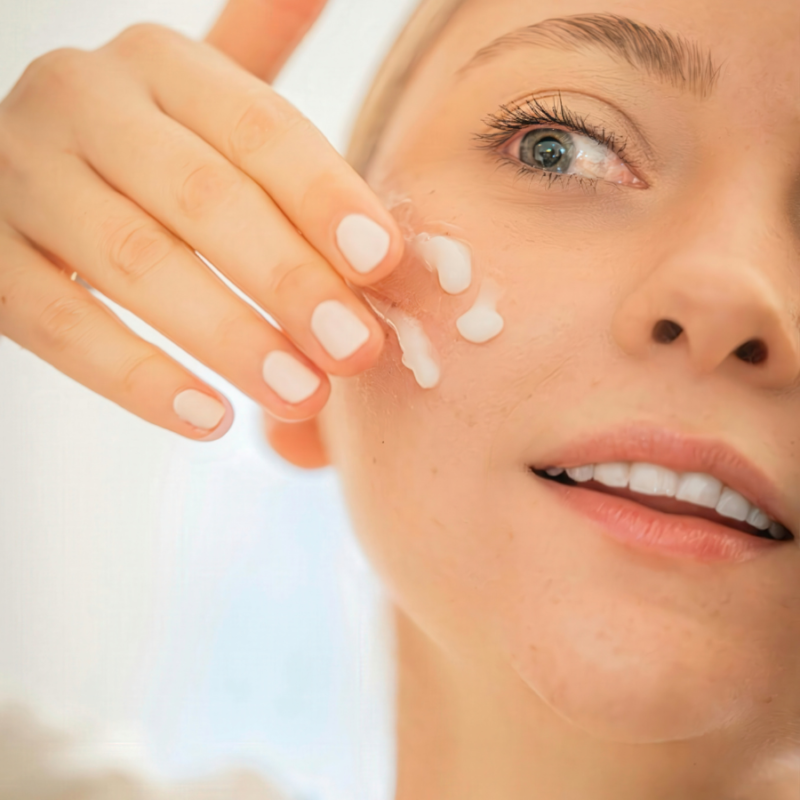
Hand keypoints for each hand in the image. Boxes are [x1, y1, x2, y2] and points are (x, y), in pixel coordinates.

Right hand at [0, 0, 400, 440]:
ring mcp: (21, 176)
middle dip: (290, 281)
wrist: (23, 177)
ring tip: (302, 396)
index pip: (260, 128)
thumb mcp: (206, 112)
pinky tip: (208, 416)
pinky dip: (137, 377)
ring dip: (229, 338)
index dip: (325, 198)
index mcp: (161, 66)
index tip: (384, 265)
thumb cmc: (155, 157)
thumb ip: (263, 89)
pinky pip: (59, 323)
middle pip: (203, 197)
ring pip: (135, 263)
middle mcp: (83, 102)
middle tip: (356, 352)